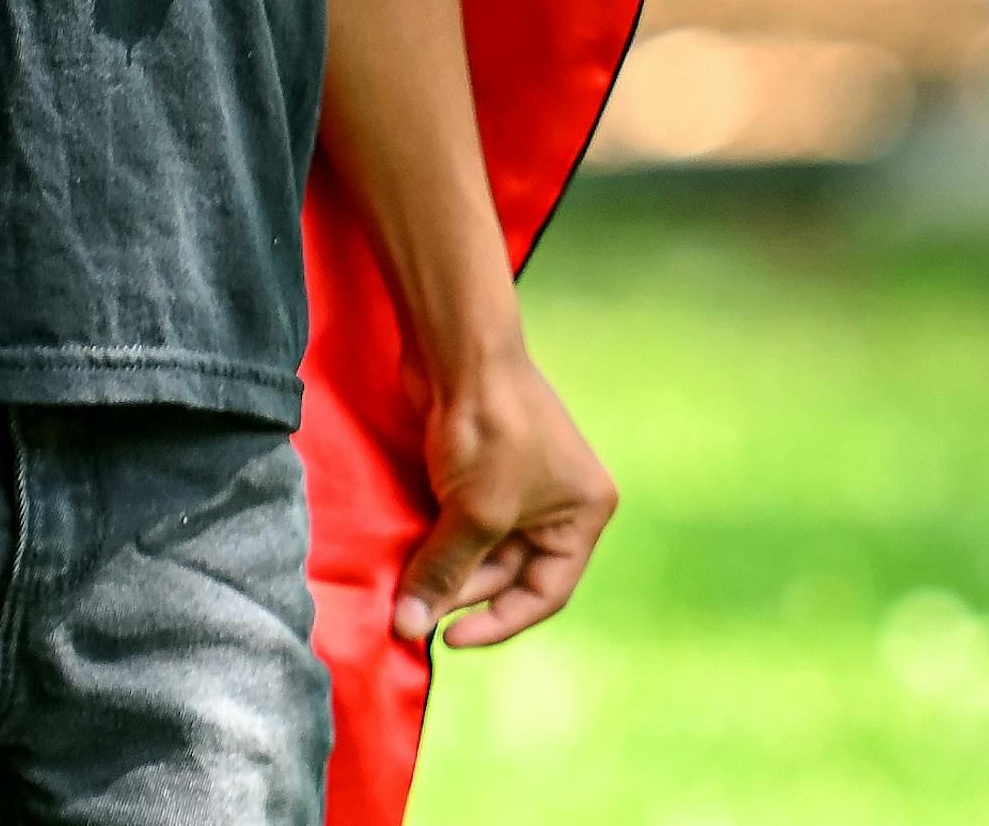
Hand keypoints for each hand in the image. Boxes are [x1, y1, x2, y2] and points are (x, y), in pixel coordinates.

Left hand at [394, 348, 615, 649]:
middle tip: (414, 612)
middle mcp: (557, 500)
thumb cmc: (490, 430)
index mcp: (583, 512)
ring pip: (480, 548)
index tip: (449, 639)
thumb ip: (445, 573)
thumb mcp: (476, 514)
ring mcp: (517, 482)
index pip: (545, 592)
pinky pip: (460, 521)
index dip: (498, 621)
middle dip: (463, 593)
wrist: (459, 349)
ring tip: (405, 591)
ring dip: (446, 570)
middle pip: (509, 572)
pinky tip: (407, 560)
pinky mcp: (479, 466)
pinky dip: (437, 542)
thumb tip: (407, 628)